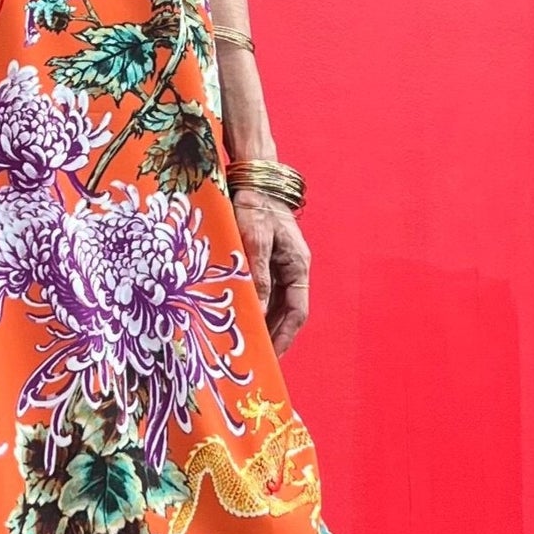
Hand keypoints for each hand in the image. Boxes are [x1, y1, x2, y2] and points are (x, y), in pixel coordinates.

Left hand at [231, 187, 310, 356]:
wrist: (250, 175)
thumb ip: (258, 277)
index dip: (285, 337)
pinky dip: (251, 306)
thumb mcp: (256, 240)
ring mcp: (277, 263)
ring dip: (260, 323)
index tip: (270, 356)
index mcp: (298, 265)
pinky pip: (259, 289)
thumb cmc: (255, 204)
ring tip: (243, 344)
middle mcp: (290, 268)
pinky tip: (235, 317)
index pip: (297, 312)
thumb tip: (259, 313)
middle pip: (285, 312)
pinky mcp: (262, 258)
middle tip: (253, 358)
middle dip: (272, 336)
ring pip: (272, 303)